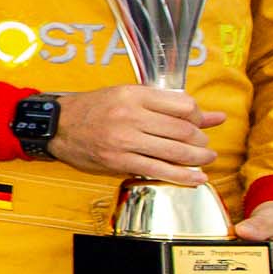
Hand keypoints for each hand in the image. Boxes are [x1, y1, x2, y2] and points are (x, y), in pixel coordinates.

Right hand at [46, 83, 221, 181]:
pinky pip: (159, 170)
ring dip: (198, 158)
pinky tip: (197, 178)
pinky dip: (183, 176)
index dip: (199, 117)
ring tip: (205, 159)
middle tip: (203, 145)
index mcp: (134, 95)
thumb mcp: (129, 97)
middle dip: (201, 140)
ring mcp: (124, 140)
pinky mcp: (119, 162)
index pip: (183, 105)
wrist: (58, 126)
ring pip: (175, 151)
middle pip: (183, 130)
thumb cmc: (93, 110)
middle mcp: (130, 116)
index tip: (199, 123)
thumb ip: (169, 106)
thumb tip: (214, 117)